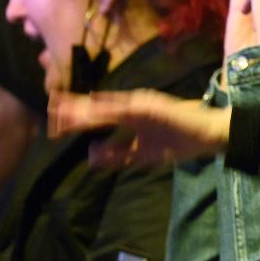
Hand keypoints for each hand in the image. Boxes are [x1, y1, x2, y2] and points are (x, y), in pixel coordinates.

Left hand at [48, 90, 231, 166]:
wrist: (209, 134)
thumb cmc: (181, 140)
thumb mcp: (143, 153)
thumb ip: (118, 154)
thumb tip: (91, 156)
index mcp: (131, 115)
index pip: (98, 115)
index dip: (77, 117)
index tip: (54, 120)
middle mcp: (134, 106)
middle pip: (97, 108)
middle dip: (73, 110)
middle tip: (50, 111)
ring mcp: (143, 105)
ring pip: (107, 108)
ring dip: (84, 109)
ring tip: (62, 111)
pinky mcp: (153, 107)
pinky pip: (126, 109)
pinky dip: (108, 107)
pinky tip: (92, 106)